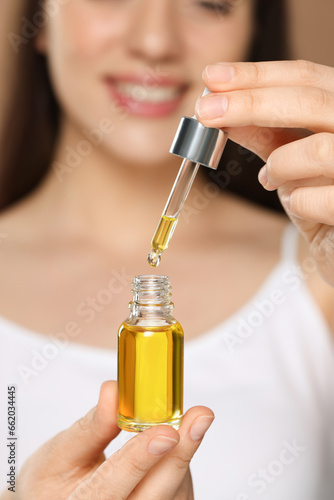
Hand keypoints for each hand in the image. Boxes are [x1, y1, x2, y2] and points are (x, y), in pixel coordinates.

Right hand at [7, 381, 213, 498]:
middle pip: (155, 496)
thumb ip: (90, 427)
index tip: (165, 431)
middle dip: (180, 455)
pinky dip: (179, 462)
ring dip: (181, 453)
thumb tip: (114, 391)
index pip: (110, 486)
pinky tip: (175, 443)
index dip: (139, 459)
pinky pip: (178, 492)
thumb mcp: (60, 453)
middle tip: (199, 418)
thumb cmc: (56, 481)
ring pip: (172, 493)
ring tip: (181, 421)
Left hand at [195, 60, 333, 285]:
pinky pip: (320, 199)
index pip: (307, 77)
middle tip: (205, 111)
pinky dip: (298, 202)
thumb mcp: (290, 158)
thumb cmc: (321, 195)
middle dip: (251, 104)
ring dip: (280, 165)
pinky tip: (298, 204)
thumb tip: (217, 107)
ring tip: (271, 179)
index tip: (211, 78)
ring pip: (318, 149)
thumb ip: (262, 133)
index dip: (257, 75)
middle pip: (311, 101)